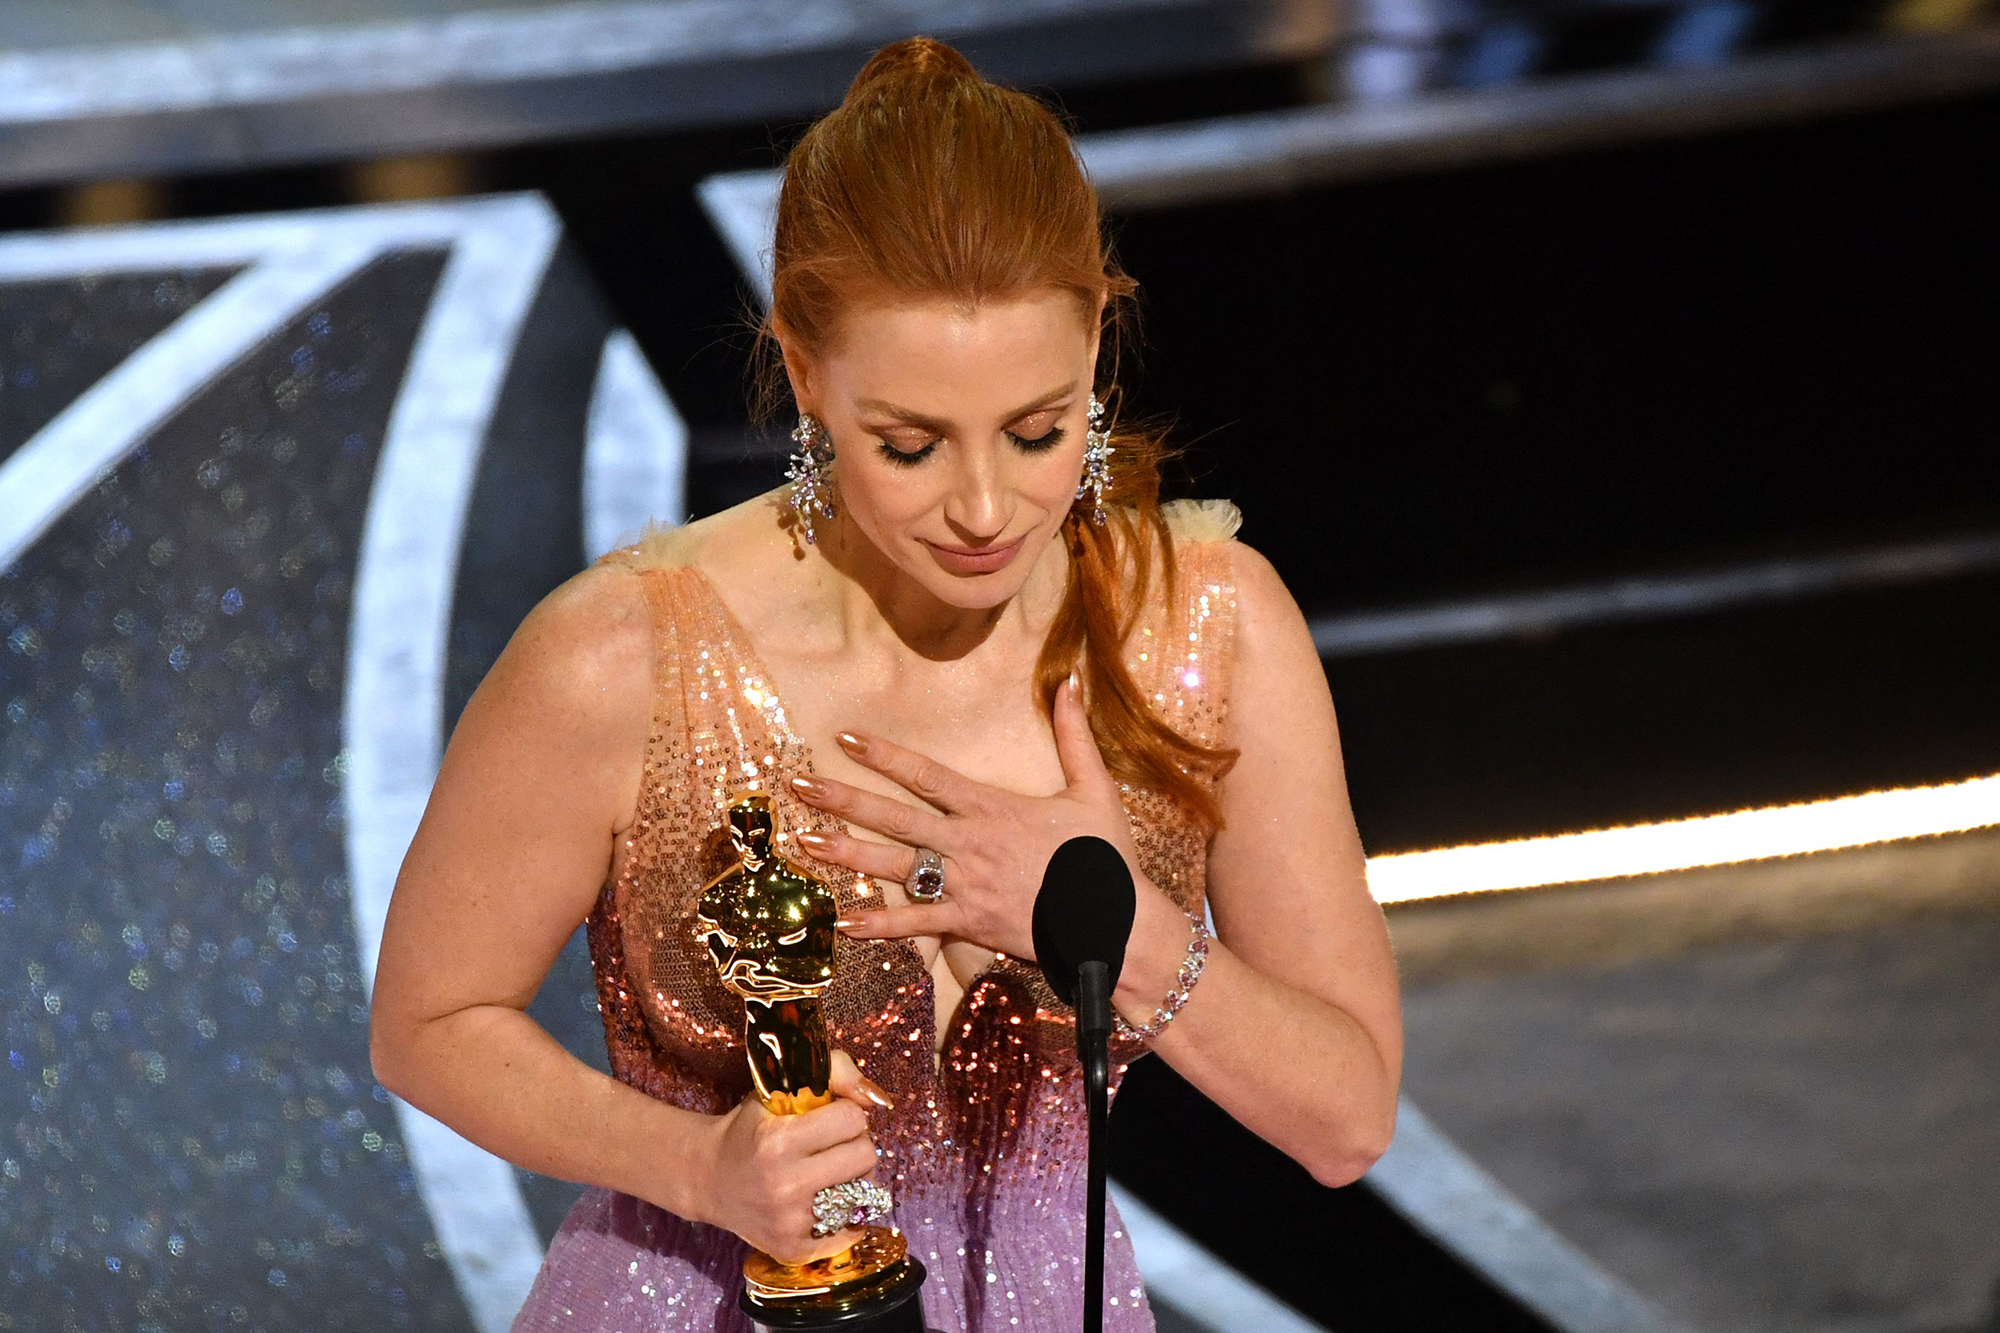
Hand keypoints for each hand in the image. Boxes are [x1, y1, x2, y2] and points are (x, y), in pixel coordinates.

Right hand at [692, 1051, 892, 1265]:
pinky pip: (851, 1229)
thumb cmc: (749, 1129)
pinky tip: (823, 1200)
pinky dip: (845, 1214)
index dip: (844, 1113)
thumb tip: (877, 1097)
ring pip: (863, 1191)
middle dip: (853, 1143)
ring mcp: (791, 1222)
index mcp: (779, 1140)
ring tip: (825, 1171)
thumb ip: (834, 1071)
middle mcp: (786, 1184)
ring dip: (850, 1177)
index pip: (852, 1118)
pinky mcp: (794, 1248)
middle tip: (830, 1145)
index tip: (828, 1117)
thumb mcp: (779, 1087)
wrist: (708, 1178)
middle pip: (865, 1155)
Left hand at [790, 674, 1137, 960]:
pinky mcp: (969, 923)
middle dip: (843, 799)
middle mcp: (969, 844)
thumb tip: (1069, 682)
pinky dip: (880, 926)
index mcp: (991, 808)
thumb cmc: (1106, 856)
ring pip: (894, 867)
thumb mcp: (1093, 788)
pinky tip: (843, 923)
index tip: (846, 737)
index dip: (885, 755)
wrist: (1117, 924)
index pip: (927, 775)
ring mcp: (965, 885)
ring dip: (845, 856)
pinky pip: (917, 925)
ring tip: (802, 845)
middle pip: (894, 817)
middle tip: (797, 785)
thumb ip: (1074, 735)